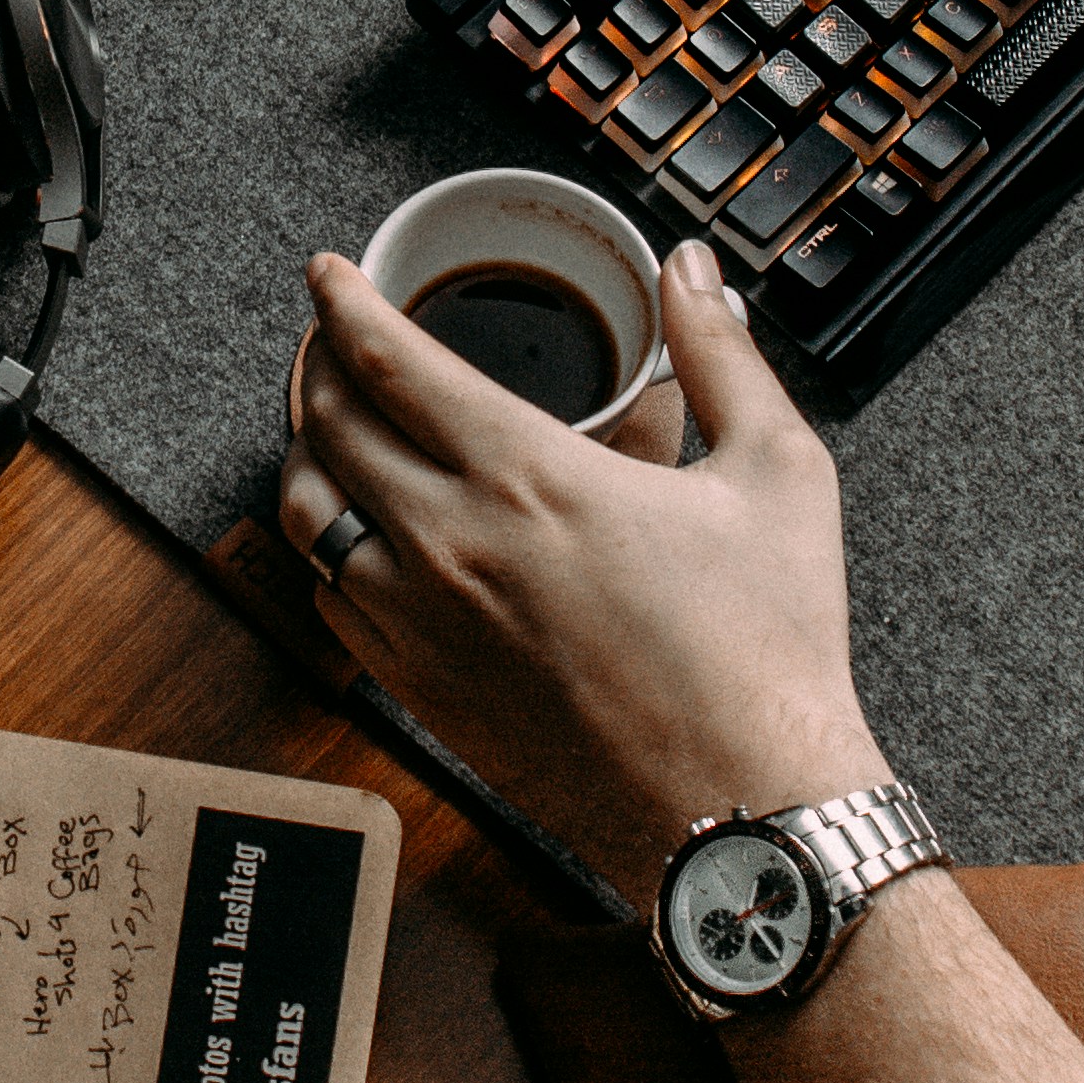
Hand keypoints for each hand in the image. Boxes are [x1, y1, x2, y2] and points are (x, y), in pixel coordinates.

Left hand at [273, 236, 875, 896]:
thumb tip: (692, 272)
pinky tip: (354, 534)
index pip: (386, 363)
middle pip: (329, 426)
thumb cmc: (767, 649)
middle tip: (328, 340)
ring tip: (329, 429)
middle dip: (316, 366)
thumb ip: (722, 355)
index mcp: (530, 474)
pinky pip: (327, 600)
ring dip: (306, 455)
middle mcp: (453, 544)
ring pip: (308, 514)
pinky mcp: (420, 692)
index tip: (326, 274)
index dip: (340, 303)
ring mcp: (423, 625)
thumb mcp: (777, 472)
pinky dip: (325, 549)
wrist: (742, 811)